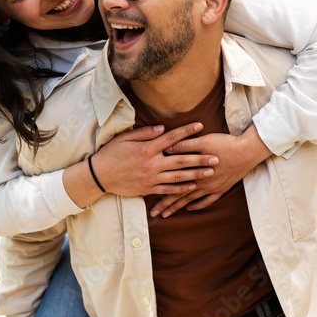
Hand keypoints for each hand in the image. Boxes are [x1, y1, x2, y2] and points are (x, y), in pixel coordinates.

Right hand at [90, 123, 218, 196]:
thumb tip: (162, 128)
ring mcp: (151, 178)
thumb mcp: (125, 138)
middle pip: (181, 160)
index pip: (171, 138)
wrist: (99, 176)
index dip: (187, 132)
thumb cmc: (111, 154)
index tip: (201, 126)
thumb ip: (144, 133)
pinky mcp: (148, 189)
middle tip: (216, 156)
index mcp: (147, 148)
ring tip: (211, 172)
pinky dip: (181, 188)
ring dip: (196, 174)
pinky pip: (168, 189)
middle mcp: (152, 164)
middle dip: (200, 158)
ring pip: (178, 176)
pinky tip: (193, 186)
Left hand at [150, 127, 271, 217]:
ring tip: (168, 215)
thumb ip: (184, 146)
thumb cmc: (224, 144)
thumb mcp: (203, 141)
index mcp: (194, 172)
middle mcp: (201, 183)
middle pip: (179, 196)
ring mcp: (212, 187)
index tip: (151, 205)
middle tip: (154, 215)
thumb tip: (166, 149)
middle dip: (166, 206)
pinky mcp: (221, 188)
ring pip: (191, 200)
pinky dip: (198, 205)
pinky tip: (191, 208)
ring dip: (178, 207)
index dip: (161, 196)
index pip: (173, 187)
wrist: (247, 152)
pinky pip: (208, 200)